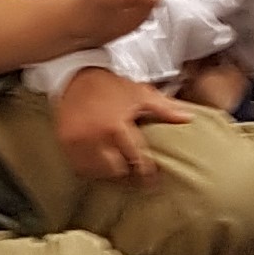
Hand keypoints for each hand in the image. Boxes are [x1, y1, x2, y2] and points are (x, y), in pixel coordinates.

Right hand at [50, 67, 183, 188]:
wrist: (74, 75)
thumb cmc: (109, 85)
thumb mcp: (139, 93)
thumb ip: (163, 108)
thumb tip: (188, 118)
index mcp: (116, 127)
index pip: (136, 160)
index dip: (146, 171)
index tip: (152, 179)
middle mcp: (95, 137)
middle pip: (116, 171)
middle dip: (127, 172)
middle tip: (134, 174)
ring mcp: (77, 142)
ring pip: (97, 172)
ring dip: (108, 173)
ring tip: (116, 170)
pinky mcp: (65, 144)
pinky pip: (79, 167)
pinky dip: (90, 169)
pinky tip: (98, 165)